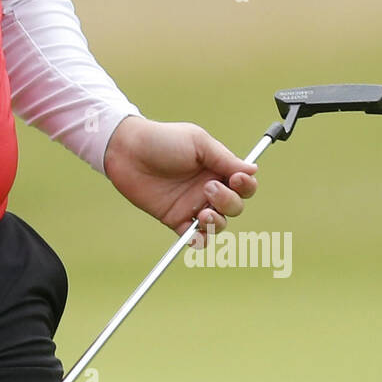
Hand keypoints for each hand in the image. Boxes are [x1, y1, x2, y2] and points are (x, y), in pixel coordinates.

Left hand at [103, 115, 257, 243]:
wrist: (128, 150)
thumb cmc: (162, 139)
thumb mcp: (198, 142)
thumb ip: (224, 158)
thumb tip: (253, 170)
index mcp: (217, 168)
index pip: (244, 185)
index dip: (246, 186)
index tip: (236, 179)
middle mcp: (208, 189)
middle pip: (235, 206)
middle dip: (228, 201)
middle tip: (208, 188)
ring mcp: (192, 205)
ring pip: (219, 224)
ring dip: (217, 222)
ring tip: (204, 212)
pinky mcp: (175, 219)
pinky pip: (194, 237)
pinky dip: (198, 241)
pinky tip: (195, 234)